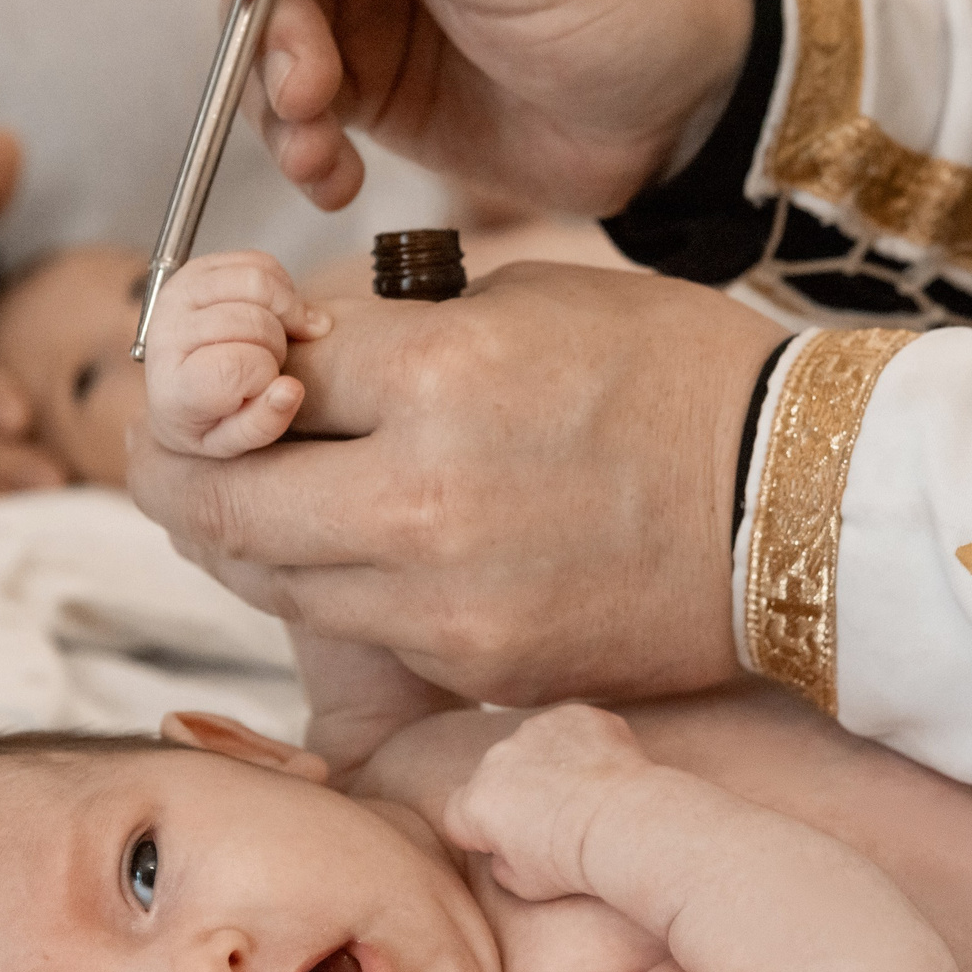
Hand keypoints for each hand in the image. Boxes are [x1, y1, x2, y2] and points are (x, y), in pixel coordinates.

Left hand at [123, 261, 789, 705]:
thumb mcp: (525, 299)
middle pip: (214, 501)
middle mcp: (421, 506)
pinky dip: (325, 588)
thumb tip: (286, 364)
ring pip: (265, 581)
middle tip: (165, 442)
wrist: (806, 504)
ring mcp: (446, 609)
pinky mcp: (478, 672)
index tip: (201, 360)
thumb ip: (389, 338)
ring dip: (234, 534)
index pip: (243, 378)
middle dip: (171, 463)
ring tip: (244, 492)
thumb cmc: (679, 375)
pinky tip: (347, 547)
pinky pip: (354, 631)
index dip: (202, 364)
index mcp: (436, 379)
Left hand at [144, 250, 331, 457]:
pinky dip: (282, 286)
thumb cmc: (209, 417)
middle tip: (272, 364)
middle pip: (251, 322)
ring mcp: (179, 293)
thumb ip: (264, 424)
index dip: (264, 375)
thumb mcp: (232, 440)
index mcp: (173, 385)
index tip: (265, 385)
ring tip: (279, 336)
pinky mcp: (197, 268)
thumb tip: (291, 389)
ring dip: (285, 310)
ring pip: (256, 281)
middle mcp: (167, 332)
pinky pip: (259, 262)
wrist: (177, 386)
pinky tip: (275, 313)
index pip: (234, 367)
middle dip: (277, 345)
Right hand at [441, 705, 653, 900]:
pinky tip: (603, 773)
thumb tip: (504, 855)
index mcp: (476, 803)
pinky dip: (582, 746)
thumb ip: (502, 867)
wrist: (624, 824)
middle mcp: (496, 759)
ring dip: (548, 765)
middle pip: (495, 778)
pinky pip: (570, 729)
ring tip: (583, 795)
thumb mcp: (525, 886)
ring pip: (532, 747)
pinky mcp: (573, 715)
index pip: (459, 816)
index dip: (479, 833)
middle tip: (553, 821)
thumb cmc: (573, 862)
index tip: (506, 843)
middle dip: (515, 795)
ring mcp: (534, 731)